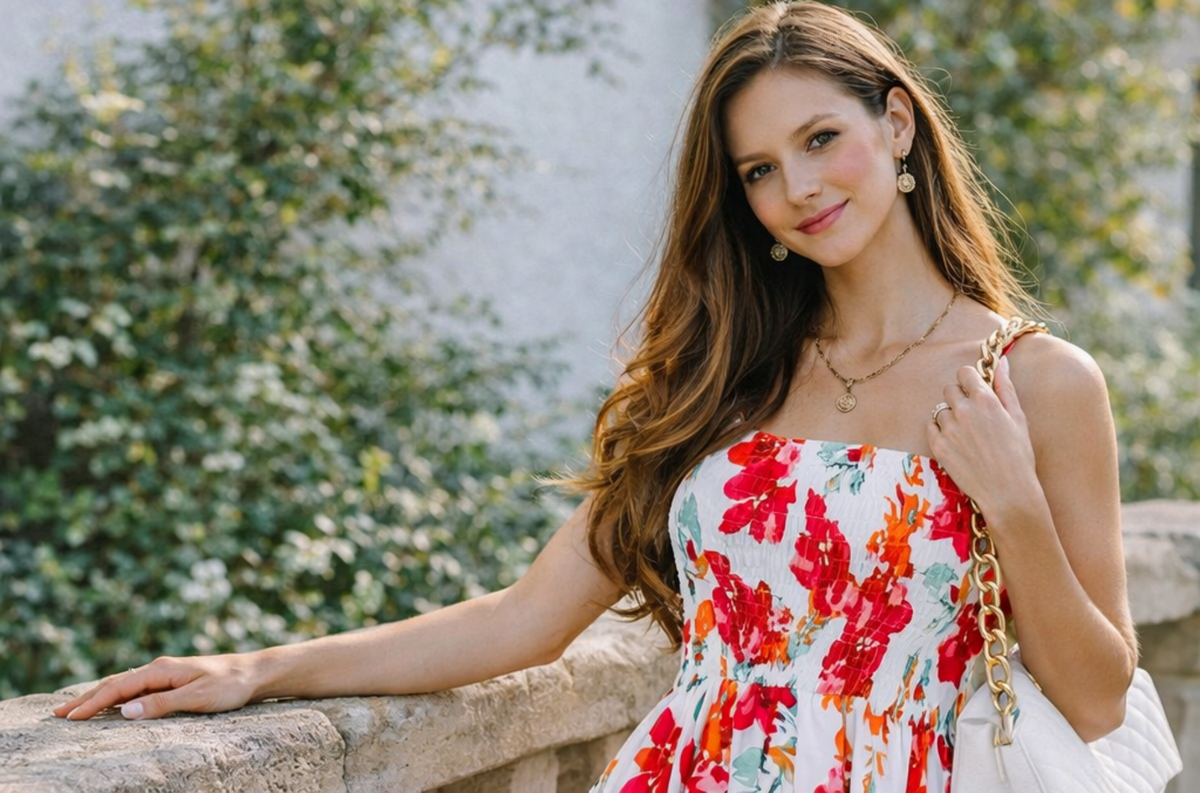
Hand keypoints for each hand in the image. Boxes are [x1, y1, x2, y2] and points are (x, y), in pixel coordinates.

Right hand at [53, 653, 259, 720]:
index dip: (92, 703)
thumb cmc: (229, 686)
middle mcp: (159, 668)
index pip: (119, 688)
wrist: (254, 673)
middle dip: (85, 699)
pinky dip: (115, 694)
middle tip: (57, 714)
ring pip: (123, 684)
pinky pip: (135, 687)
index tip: (70, 717)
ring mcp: (165, 673)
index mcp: (162, 670)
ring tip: (74, 709)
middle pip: (115, 683)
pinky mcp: (172, 679)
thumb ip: (161, 705)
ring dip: (97, 696)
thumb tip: (125, 711)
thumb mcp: (197, 698)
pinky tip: (109, 702)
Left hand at [926, 356, 1039, 518]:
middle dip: (959, 398)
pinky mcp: (937, 446)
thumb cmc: (1019, 455)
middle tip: (973, 417)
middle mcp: (964, 410)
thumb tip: (1001, 361)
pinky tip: (956, 443)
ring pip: (940, 410)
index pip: (964, 372)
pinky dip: (939, 432)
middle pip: (949, 389)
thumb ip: (1006, 387)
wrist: (1007, 491)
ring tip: (967, 435)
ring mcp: (948, 429)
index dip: (969, 380)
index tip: (974, 391)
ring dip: (950, 417)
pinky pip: (930, 427)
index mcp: (985, 400)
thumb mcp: (1018, 418)